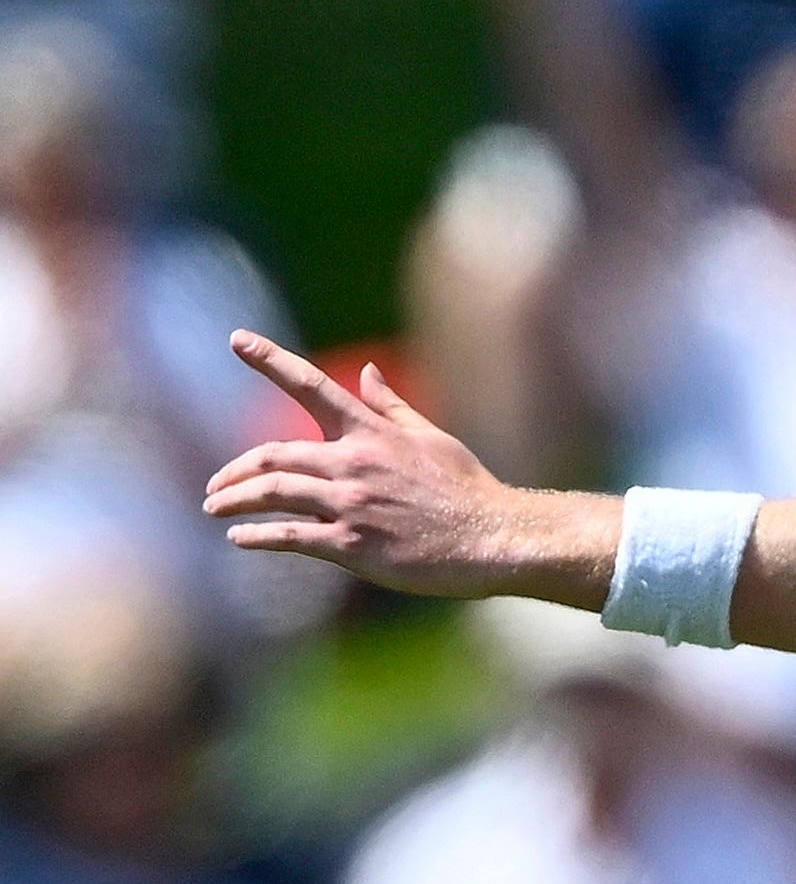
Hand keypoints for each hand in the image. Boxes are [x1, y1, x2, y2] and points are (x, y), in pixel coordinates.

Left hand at [201, 333, 609, 601]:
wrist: (493, 538)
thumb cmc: (468, 488)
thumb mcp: (433, 437)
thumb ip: (391, 406)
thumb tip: (367, 371)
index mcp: (373, 432)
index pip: (311, 384)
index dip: (270, 359)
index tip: (237, 339)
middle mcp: (354, 463)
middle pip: (272, 454)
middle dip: (234, 469)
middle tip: (215, 485)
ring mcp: (350, 504)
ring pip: (272, 492)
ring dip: (234, 500)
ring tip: (215, 508)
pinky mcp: (352, 544)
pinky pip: (289, 536)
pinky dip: (256, 537)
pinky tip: (239, 539)